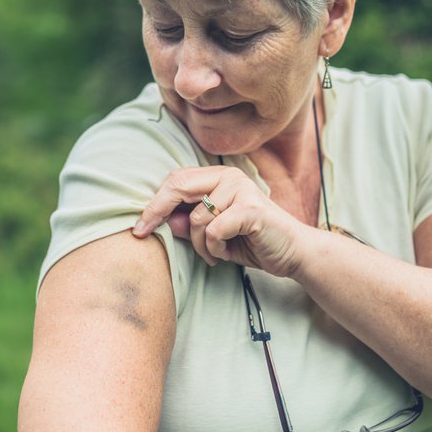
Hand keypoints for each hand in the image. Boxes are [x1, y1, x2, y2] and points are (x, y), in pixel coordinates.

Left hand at [131, 166, 308, 277]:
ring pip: (196, 218)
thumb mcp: (214, 235)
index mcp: (219, 177)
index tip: (138, 226)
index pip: (176, 180)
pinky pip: (213, 230)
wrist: (293, 254)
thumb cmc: (253, 242)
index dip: (154, 202)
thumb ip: (191, 225)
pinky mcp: (251, 208)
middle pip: (178, 186)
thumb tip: (164, 221)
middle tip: (143, 233)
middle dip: (156, 212)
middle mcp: (229, 177)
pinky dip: (213, 249)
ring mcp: (241, 190)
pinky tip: (225, 254)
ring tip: (214, 254)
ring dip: (199, 245)